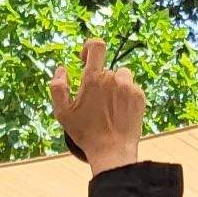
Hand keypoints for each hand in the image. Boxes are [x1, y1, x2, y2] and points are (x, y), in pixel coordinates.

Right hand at [49, 38, 146, 171]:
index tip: (86, 58)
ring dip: (115, 86)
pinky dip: (125, 95)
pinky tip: (119, 111)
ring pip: (121, 76)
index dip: (90, 46)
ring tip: (109, 106)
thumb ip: (57, 87)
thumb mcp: (62, 113)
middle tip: (96, 102)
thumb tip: (62, 69)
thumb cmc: (85, 133)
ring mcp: (129, 87)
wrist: (112, 151)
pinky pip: (131, 87)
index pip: (97, 45)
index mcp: (93, 79)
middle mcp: (113, 79)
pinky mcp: (140, 96)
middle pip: (106, 69)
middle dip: (100, 81)